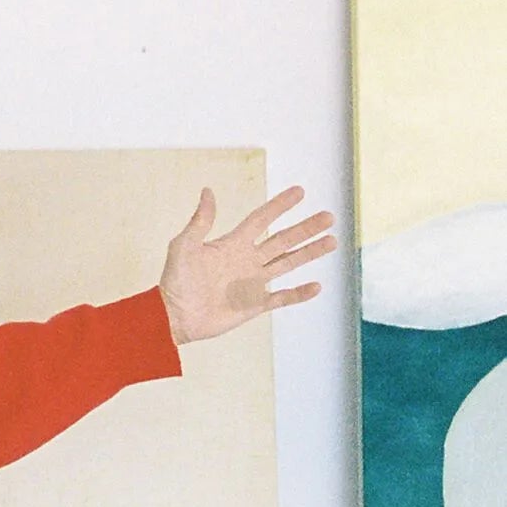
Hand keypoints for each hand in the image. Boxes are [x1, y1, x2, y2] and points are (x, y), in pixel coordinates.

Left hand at [159, 185, 336, 345]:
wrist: (173, 315)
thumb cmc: (174, 280)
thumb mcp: (183, 245)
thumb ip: (200, 221)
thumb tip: (208, 191)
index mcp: (232, 244)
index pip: (262, 220)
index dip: (280, 206)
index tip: (300, 192)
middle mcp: (247, 260)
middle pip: (283, 240)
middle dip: (305, 228)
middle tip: (329, 217)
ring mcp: (252, 282)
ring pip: (288, 263)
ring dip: (309, 253)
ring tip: (332, 241)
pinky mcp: (254, 304)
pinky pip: (282, 297)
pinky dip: (299, 293)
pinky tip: (316, 285)